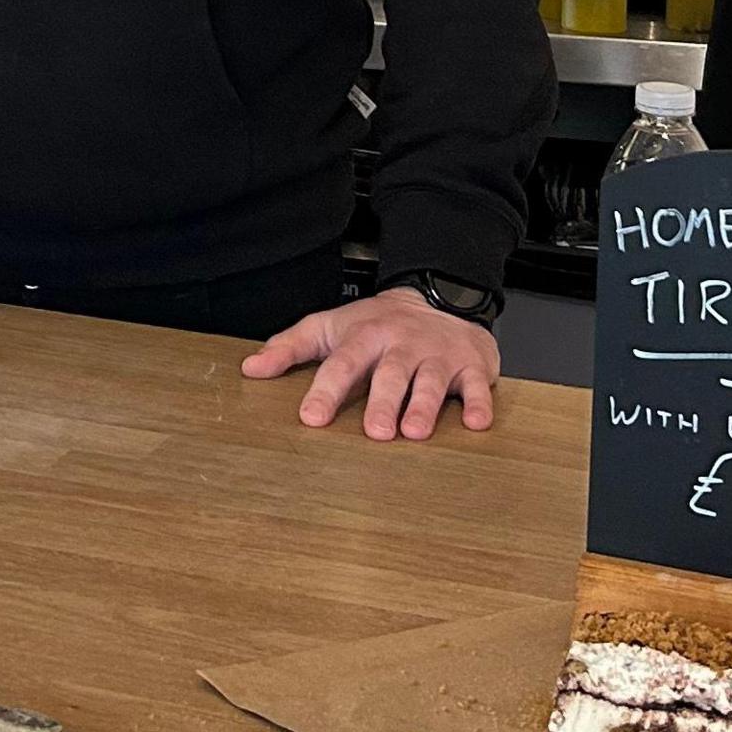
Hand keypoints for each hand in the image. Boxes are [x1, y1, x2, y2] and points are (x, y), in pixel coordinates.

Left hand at [241, 286, 501, 439]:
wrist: (440, 298)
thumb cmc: (378, 324)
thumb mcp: (330, 327)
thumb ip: (290, 347)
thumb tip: (251, 368)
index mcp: (365, 337)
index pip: (342, 364)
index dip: (326, 390)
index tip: (312, 417)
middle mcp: (402, 345)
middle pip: (391, 374)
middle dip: (383, 402)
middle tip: (375, 433)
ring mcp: (438, 355)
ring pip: (432, 380)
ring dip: (424, 406)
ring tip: (414, 432)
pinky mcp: (471, 365)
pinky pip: (478, 385)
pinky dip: (480, 403)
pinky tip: (476, 424)